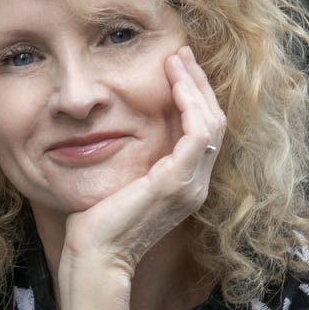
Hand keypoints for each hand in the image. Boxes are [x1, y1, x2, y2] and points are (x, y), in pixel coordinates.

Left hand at [62, 45, 226, 276]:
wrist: (95, 256)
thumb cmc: (97, 225)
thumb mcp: (121, 182)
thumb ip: (133, 159)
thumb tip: (118, 128)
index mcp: (184, 186)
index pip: (202, 133)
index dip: (194, 98)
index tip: (176, 69)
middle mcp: (195, 187)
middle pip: (213, 123)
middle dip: (198, 85)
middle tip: (180, 54)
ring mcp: (190, 186)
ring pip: (211, 123)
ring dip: (195, 87)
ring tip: (177, 59)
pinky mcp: (177, 183)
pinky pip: (198, 132)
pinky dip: (190, 103)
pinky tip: (174, 83)